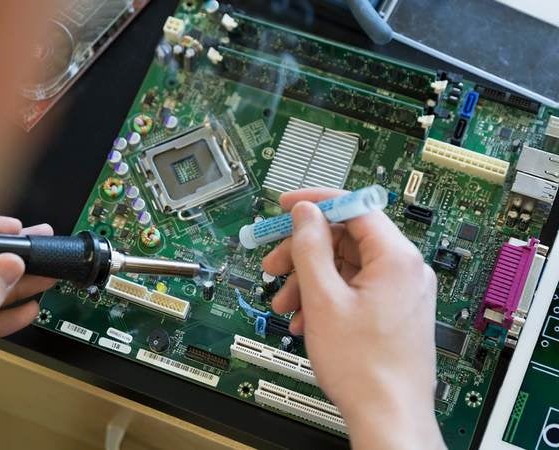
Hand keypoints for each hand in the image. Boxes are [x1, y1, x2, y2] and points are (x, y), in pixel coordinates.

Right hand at [262, 189, 444, 449]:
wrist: (388, 417)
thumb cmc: (364, 368)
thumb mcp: (324, 299)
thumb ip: (311, 248)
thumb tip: (306, 214)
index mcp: (397, 258)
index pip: (354, 207)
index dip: (315, 203)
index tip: (286, 206)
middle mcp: (405, 270)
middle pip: (346, 239)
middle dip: (304, 252)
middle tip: (274, 264)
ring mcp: (401, 292)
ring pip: (346, 267)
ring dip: (310, 279)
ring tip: (285, 302)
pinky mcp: (393, 310)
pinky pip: (354, 289)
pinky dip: (326, 297)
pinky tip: (304, 318)